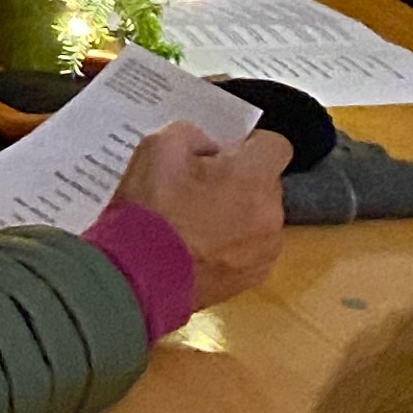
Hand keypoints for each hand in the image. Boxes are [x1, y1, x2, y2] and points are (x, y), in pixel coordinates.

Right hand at [111, 120, 290, 309]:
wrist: (137, 275)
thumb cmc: (151, 209)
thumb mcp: (157, 148)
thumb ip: (192, 134)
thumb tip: (209, 147)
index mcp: (253, 176)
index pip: (275, 145)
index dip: (248, 144)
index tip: (221, 153)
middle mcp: (272, 212)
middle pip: (265, 183)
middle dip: (239, 181)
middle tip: (197, 188)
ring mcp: (266, 250)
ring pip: (259, 218)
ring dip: (237, 214)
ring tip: (194, 223)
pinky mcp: (254, 278)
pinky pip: (251, 249)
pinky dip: (231, 246)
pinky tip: (198, 249)